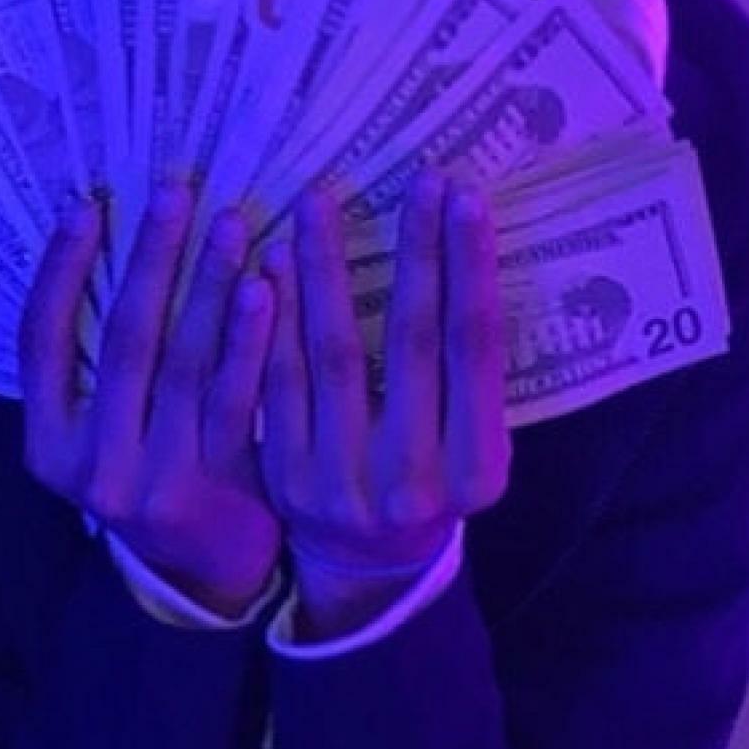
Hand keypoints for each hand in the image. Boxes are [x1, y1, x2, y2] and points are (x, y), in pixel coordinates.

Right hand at [21, 172, 282, 618]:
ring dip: (208, 286)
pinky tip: (267, 288)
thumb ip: (100, 367)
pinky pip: (237, 400)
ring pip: (183, 364)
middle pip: (122, 343)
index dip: (60, 272)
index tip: (86, 207)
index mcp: (49, 446)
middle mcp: (93, 467)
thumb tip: (110, 242)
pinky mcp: (217, 488)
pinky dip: (253, 340)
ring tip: (230, 224)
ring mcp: (155, 482)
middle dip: (150, 259)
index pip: (40, 344)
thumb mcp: (104, 433)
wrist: (209, 575)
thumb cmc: (154, 474)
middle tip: (175, 192)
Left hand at [257, 169, 510, 630]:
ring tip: (319, 202)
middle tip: (417, 180)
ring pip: (334, 356)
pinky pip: (277, 383)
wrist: (366, 568)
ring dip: (327, 271)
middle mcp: (414, 482)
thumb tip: (456, 245)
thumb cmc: (431, 482)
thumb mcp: (471, 445)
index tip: (465, 196)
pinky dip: (274, 320)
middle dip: (417, 252)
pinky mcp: (286, 479)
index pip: (475, 349)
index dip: (469, 268)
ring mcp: (344, 483)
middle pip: (414, 343)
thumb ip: (464, 375)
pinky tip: (271, 264)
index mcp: (477, 472)